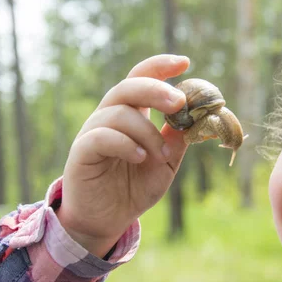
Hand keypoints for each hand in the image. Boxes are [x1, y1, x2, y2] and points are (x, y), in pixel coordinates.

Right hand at [57, 54, 189, 256]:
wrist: (107, 219)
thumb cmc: (135, 188)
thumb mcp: (166, 164)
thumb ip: (178, 141)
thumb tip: (199, 118)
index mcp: (132, 114)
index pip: (142, 78)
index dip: (161, 66)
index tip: (185, 62)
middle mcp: (110, 116)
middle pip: (129, 86)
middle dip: (156, 89)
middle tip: (179, 102)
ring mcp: (93, 132)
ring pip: (119, 113)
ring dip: (147, 132)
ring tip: (160, 155)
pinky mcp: (81, 152)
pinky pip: (101, 136)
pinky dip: (125, 144)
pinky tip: (140, 157)